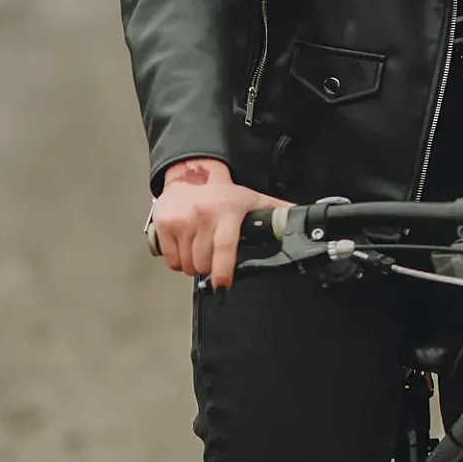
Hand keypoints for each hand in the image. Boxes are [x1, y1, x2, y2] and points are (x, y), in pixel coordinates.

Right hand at [150, 158, 285, 288]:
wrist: (191, 176)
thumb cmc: (224, 194)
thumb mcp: (253, 200)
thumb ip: (277, 211)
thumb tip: (300, 219)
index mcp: (227, 212)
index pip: (225, 247)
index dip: (224, 271)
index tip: (224, 285)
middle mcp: (202, 216)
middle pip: (203, 262)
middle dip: (209, 269)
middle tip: (214, 261)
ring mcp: (180, 221)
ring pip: (185, 264)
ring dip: (194, 266)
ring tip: (201, 252)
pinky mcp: (162, 226)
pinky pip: (170, 260)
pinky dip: (178, 262)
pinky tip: (186, 248)